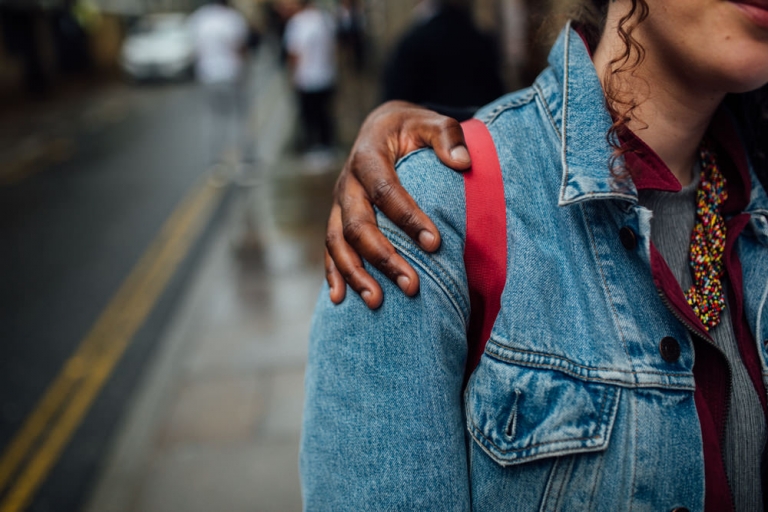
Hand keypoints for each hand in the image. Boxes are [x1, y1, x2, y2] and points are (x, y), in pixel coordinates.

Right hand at [325, 101, 470, 308]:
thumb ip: (447, 135)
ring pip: (337, 243)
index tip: (435, 245)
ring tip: (377, 302)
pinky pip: (329, 248)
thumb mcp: (430, 121)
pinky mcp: (336, 217)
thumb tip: (462, 161)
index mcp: (368, 156)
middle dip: (383, 258)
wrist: (380, 127)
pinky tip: (340, 299)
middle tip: (412, 286)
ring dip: (355, 274)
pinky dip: (333, 274)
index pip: (386, 191)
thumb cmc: (411, 129)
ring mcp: (338, 203)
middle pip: (358, 225)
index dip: (409, 219)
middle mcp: (347, 182)